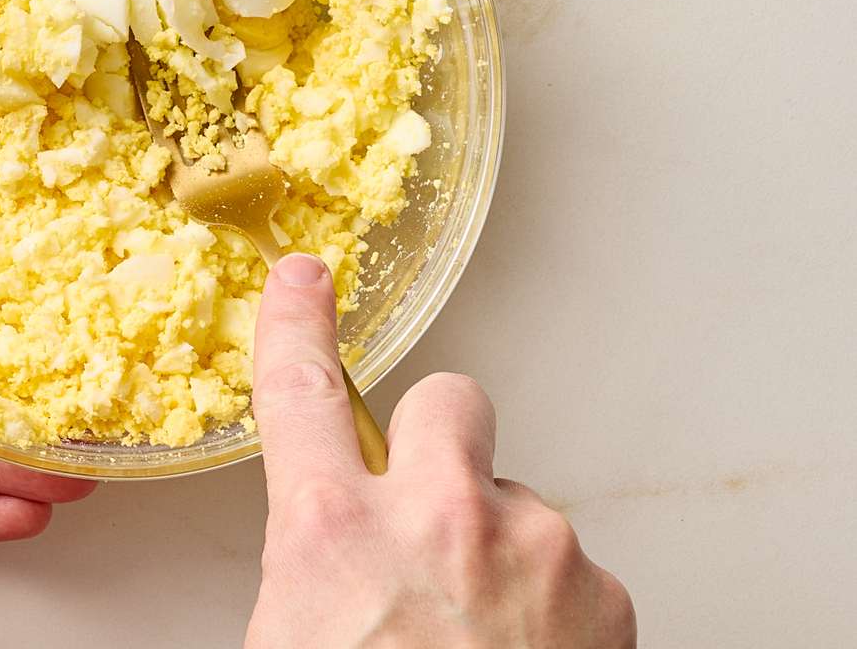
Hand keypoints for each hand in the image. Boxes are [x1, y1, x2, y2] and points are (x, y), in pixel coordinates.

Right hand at [246, 254, 634, 647]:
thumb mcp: (288, 642)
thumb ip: (308, 571)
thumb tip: (320, 565)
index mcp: (333, 535)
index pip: (299, 393)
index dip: (296, 323)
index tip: (301, 280)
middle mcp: (438, 518)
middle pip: (446, 401)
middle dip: (435, 437)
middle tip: (425, 508)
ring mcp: (534, 549)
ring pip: (513, 501)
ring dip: (496, 549)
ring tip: (476, 640)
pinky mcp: (606, 596)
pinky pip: (568, 567)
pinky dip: (549, 605)